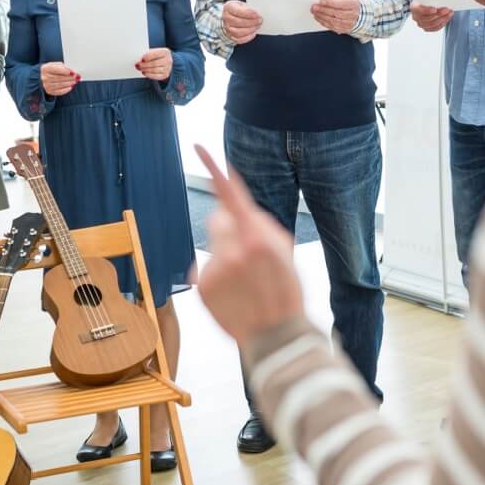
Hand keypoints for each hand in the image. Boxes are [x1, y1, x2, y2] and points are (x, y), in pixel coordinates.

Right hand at [40, 61, 78, 95]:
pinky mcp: (49, 91)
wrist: (43, 76)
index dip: (65, 71)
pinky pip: (59, 91)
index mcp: (45, 68)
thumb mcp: (55, 65)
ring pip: (60, 85)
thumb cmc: (51, 70)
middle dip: (69, 78)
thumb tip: (71, 71)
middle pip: (59, 78)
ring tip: (75, 81)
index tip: (73, 72)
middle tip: (77, 77)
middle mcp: (44, 77)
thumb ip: (62, 66)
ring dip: (69, 83)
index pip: (56, 69)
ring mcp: (46, 85)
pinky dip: (66, 89)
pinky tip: (70, 87)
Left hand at [136, 48, 172, 80]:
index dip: (147, 57)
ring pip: (155, 70)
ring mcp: (168, 68)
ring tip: (139, 68)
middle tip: (137, 65)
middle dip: (144, 65)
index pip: (155, 54)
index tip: (141, 59)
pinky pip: (156, 76)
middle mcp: (168, 60)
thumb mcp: (154, 51)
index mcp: (165, 52)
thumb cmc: (157, 56)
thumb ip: (148, 54)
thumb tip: (140, 59)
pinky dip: (149, 75)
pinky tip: (144, 73)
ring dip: (145, 70)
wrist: (165, 62)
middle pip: (154, 63)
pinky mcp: (165, 75)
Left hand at [192, 146, 303, 345]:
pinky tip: (233, 291)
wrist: (275, 336)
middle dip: (229, 227)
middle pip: (219, 219)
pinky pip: (206, 267)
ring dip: (225, 253)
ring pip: (213, 244)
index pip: (232, 195)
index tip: (199, 148)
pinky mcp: (203, 286)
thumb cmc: (285, 291)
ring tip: (244, 279)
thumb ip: (259, 224)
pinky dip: (217, 274)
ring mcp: (216, 269)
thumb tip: (230, 209)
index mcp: (258, 238)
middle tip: (247, 252)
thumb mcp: (285, 251)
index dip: (215, 170)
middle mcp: (233, 250)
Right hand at [222, 0, 261, 44]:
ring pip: (238, 32)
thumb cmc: (239, 9)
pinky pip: (239, 39)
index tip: (257, 15)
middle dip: (251, 22)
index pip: (238, 11)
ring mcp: (227, 28)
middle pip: (238, 22)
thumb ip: (249, 8)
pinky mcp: (230, 36)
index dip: (248, 13)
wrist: (231, 15)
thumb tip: (258, 14)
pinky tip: (253, 33)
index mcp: (229, 7)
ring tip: (257, 26)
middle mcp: (226, 18)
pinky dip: (247, 37)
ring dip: (250, 30)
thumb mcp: (243, 4)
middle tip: (260, 21)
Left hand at [310, 0, 361, 33]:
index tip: (321, 1)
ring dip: (322, 17)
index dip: (330, 2)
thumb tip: (323, 1)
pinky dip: (324, 23)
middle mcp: (352, 15)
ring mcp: (349, 23)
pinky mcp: (344, 29)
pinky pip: (332, 27)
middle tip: (314, 7)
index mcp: (353, 4)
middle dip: (323, 10)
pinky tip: (319, 18)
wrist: (359, 15)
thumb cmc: (350, 4)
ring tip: (315, 13)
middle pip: (336, 13)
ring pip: (333, 21)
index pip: (341, 4)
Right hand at [411, 2, 453, 31]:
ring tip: (449, 13)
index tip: (435, 9)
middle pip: (428, 18)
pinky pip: (435, 28)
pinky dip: (442, 23)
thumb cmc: (424, 0)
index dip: (427, 11)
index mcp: (414, 8)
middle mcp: (416, 17)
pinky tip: (447, 18)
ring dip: (443, 19)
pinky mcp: (426, 28)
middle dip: (439, 14)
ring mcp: (421, 24)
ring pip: (432, 24)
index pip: (420, 10)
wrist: (421, 6)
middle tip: (447, 10)